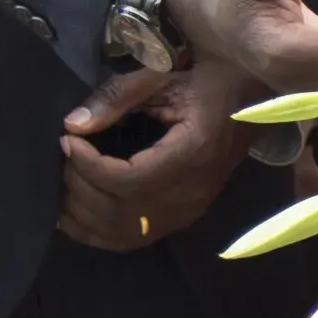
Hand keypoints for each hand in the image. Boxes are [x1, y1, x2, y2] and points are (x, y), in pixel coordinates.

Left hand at [58, 65, 240, 253]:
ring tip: (65, 183)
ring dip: (84, 215)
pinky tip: (76, 213)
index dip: (89, 166)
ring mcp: (188, 212)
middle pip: (120, 212)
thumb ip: (117, 98)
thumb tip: (73, 125)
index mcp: (191, 155)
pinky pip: (133, 239)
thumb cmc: (209, 82)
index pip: (128, 180)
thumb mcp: (163, 78)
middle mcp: (191, 194)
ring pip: (123, 234)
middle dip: (80, 187)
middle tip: (64, 158)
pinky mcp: (182, 218)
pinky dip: (98, 231)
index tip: (67, 140)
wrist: (254, 101)